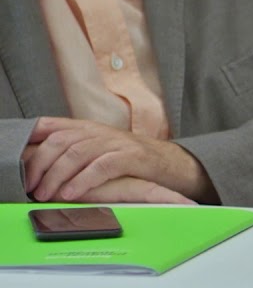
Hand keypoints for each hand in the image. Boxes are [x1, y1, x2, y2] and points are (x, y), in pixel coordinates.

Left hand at [22, 118, 210, 201]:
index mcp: (88, 128)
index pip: (51, 124)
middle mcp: (100, 131)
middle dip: (39, 165)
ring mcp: (116, 142)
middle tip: (30, 187)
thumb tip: (36, 165)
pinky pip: (103, 166)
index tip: (15, 157)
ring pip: (78, 153)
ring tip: (46, 194)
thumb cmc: (129, 161)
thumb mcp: (97, 150)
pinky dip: (84, 180)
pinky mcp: (132, 156)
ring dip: (57, 175)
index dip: (30, 137)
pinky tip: (72, 194)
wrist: (169, 163)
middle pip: (60, 140)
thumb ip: (71, 151)